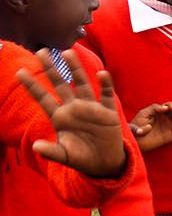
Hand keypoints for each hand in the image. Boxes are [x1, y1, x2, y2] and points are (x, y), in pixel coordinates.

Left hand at [16, 50, 126, 177]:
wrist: (104, 164)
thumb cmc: (81, 158)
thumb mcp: (64, 156)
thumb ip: (51, 151)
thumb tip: (35, 147)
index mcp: (59, 117)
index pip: (43, 98)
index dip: (32, 86)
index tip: (20, 72)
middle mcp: (73, 108)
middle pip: (60, 85)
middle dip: (51, 69)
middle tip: (41, 51)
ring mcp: (90, 108)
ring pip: (81, 84)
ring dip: (75, 69)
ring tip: (68, 52)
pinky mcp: (107, 112)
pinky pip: (106, 95)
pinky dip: (105, 84)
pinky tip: (102, 74)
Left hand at [130, 102, 171, 151]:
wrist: (133, 139)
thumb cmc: (136, 125)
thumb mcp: (143, 114)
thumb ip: (153, 108)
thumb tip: (164, 109)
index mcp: (159, 112)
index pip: (168, 106)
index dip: (171, 105)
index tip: (169, 109)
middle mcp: (165, 118)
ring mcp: (167, 128)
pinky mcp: (168, 138)